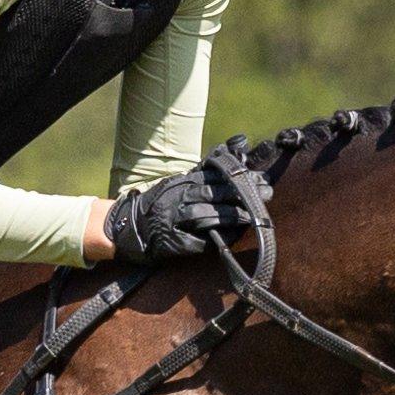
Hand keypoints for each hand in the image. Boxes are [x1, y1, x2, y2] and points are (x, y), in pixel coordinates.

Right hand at [98, 149, 271, 263]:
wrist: (128, 227)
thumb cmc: (159, 205)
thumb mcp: (178, 182)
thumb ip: (202, 171)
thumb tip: (226, 151)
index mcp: (181, 183)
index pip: (214, 177)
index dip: (238, 177)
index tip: (261, 178)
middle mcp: (177, 199)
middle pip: (213, 193)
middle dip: (241, 194)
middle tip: (266, 193)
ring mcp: (174, 221)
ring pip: (206, 216)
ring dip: (231, 215)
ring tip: (253, 215)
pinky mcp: (173, 243)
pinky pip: (198, 241)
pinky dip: (216, 238)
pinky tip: (233, 235)